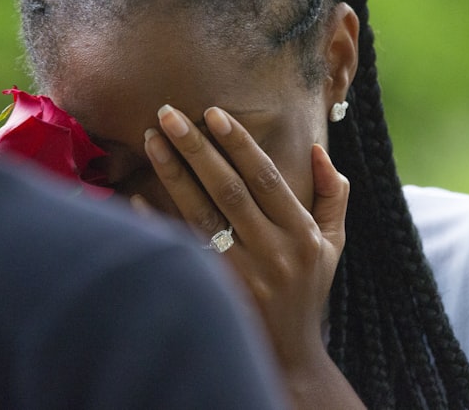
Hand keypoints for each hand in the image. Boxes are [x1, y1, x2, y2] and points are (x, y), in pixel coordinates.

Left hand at [141, 104, 348, 373]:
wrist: (290, 354)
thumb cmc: (309, 289)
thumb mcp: (334, 242)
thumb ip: (334, 194)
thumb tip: (317, 149)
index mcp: (302, 233)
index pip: (267, 178)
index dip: (240, 144)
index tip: (214, 113)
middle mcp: (273, 252)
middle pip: (229, 189)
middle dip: (197, 147)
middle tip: (168, 113)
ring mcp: (243, 274)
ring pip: (202, 214)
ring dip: (174, 174)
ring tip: (152, 140)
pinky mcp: (217, 291)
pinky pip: (182, 248)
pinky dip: (157, 222)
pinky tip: (134, 196)